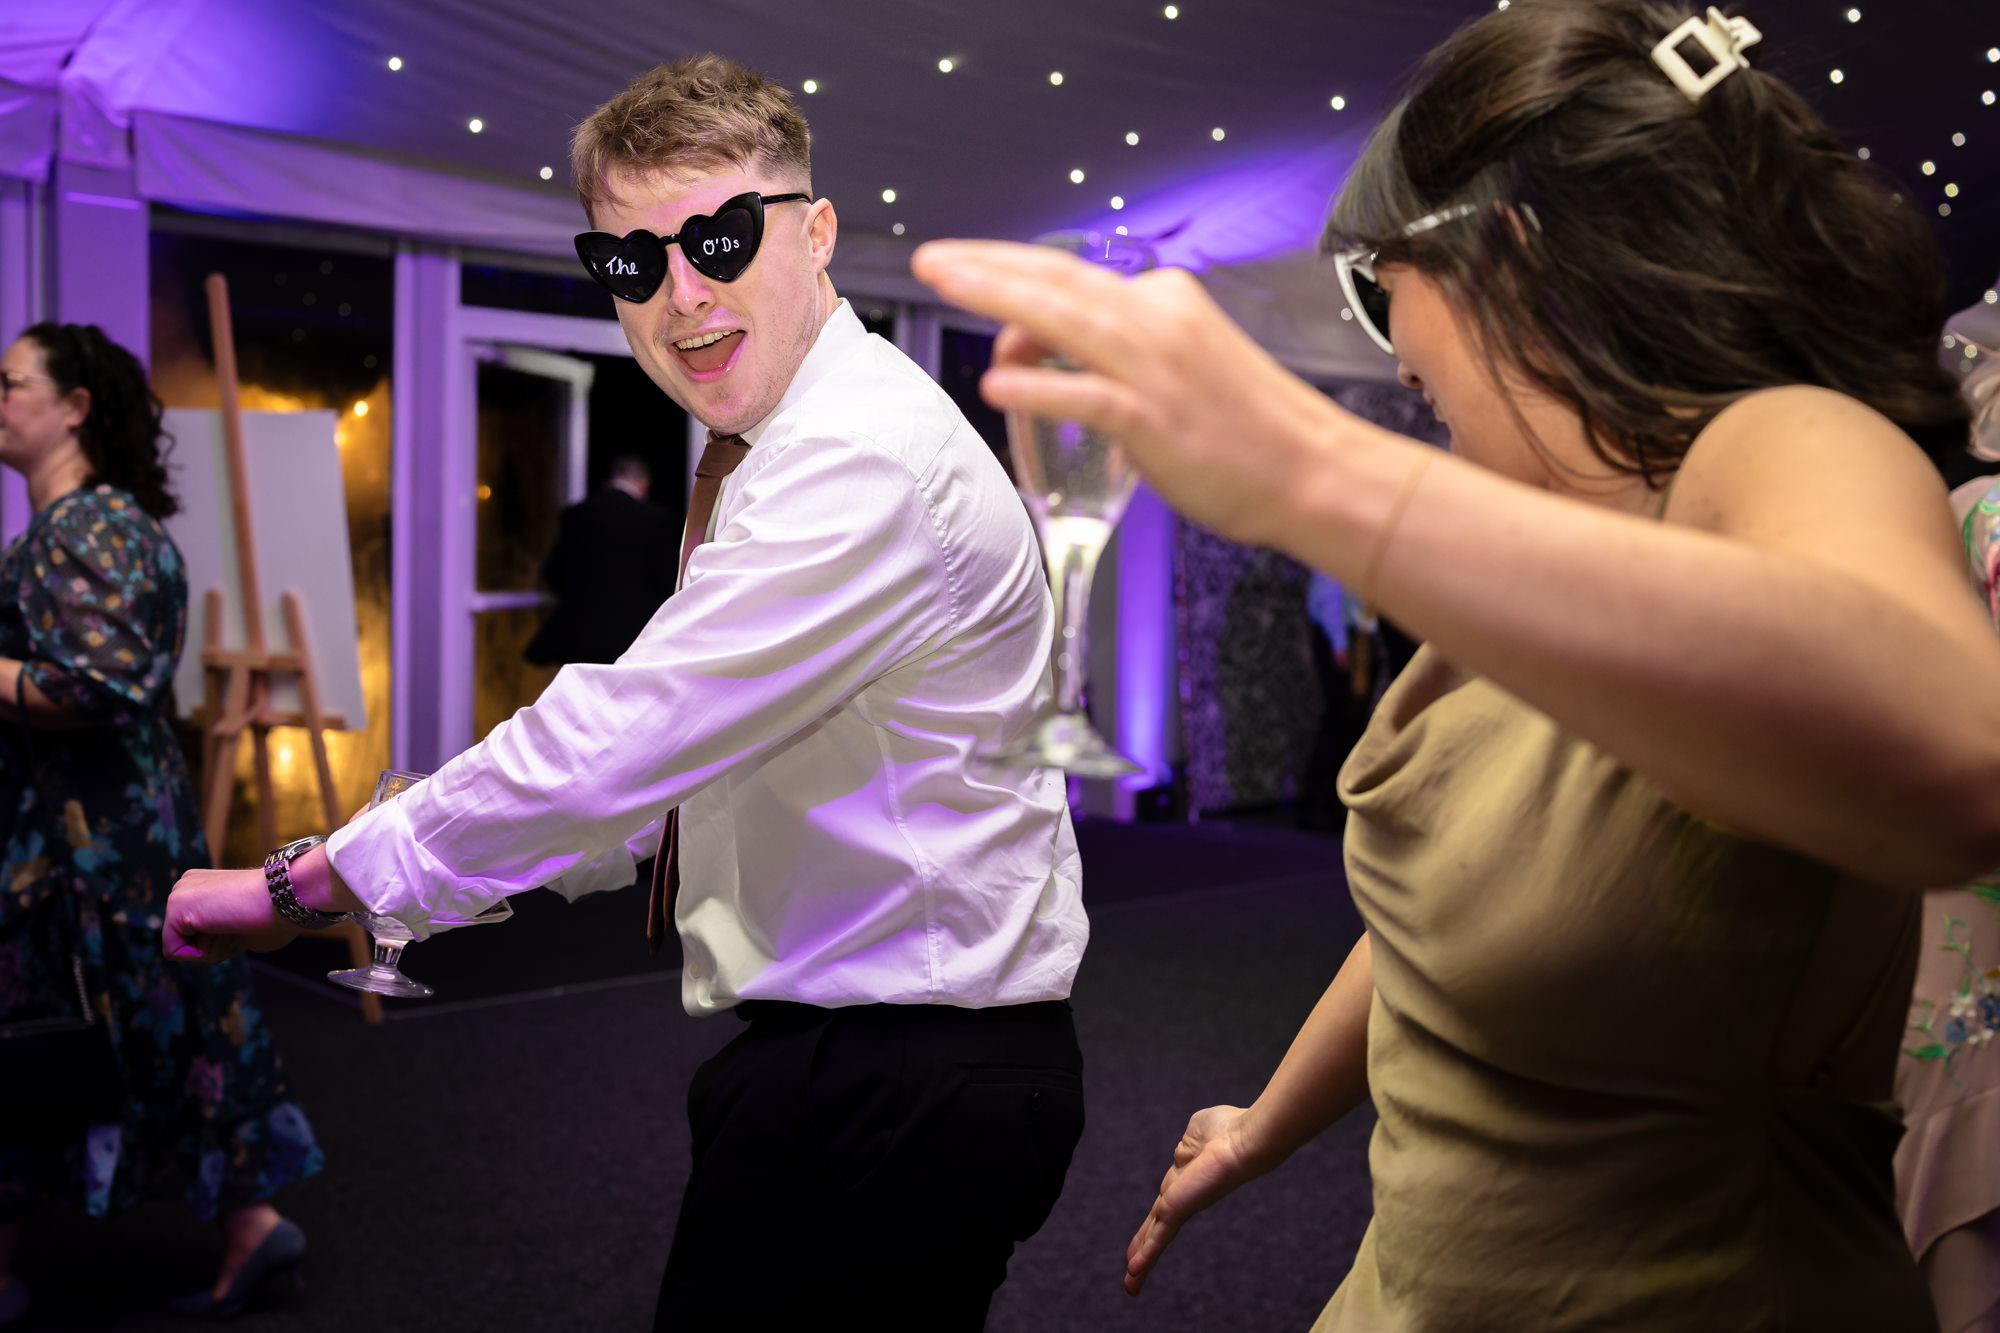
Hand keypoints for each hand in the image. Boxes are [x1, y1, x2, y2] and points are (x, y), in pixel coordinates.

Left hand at [164, 868, 299, 963]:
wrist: (287, 895)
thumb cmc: (280, 914)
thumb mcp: (245, 923)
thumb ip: (226, 932)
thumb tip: (222, 938)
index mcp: (203, 886)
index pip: (195, 934)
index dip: (224, 941)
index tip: (246, 922)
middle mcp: (187, 885)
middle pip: (186, 941)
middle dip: (217, 945)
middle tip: (243, 925)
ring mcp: (179, 893)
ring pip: (181, 948)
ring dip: (214, 948)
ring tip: (237, 924)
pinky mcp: (175, 907)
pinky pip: (175, 952)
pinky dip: (201, 953)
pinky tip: (223, 929)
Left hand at [911, 241, 1351, 550]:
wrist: (1315, 471)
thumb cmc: (1247, 429)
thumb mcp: (1183, 365)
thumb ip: (1117, 354)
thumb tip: (1039, 358)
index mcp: (1165, 301)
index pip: (1071, 275)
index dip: (1009, 268)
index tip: (963, 263)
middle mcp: (1158, 320)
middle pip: (1057, 280)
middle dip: (986, 266)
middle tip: (930, 259)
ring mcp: (1157, 368)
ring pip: (1064, 318)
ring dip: (997, 299)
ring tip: (944, 287)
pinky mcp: (1156, 419)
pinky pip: (1086, 395)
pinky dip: (1040, 385)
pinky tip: (999, 383)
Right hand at [1124, 1104, 1263, 1295]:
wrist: (1243, 1140)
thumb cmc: (1228, 1130)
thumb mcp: (1196, 1133)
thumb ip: (1187, 1145)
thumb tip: (1184, 1153)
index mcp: (1184, 1180)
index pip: (1163, 1207)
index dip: (1152, 1219)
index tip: (1144, 1234)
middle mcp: (1182, 1198)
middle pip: (1156, 1229)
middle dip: (1143, 1249)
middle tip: (1132, 1272)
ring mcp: (1181, 1207)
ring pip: (1155, 1240)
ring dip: (1141, 1263)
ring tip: (1130, 1286)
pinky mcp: (1179, 1210)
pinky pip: (1159, 1237)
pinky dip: (1145, 1256)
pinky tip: (1133, 1272)